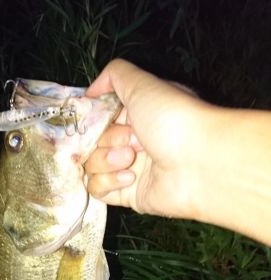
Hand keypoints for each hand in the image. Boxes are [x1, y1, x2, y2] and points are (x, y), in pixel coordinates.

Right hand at [85, 59, 208, 218]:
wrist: (199, 165)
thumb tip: (90, 92)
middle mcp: (134, 140)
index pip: (100, 115)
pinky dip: (107, 182)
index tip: (92, 117)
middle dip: (107, 138)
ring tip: (132, 159)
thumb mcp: (143, 84)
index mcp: (138, 113)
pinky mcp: (128, 194)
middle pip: (93, 140)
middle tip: (132, 139)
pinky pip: (97, 189)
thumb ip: (114, 75)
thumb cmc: (173, 120)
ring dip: (106, 160)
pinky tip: (130, 178)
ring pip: (91, 164)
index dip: (93, 117)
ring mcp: (129, 168)